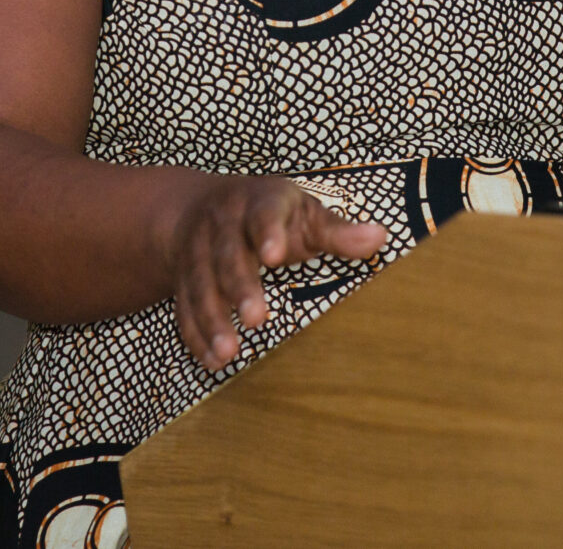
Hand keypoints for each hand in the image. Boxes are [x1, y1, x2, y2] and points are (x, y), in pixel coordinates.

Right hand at [164, 176, 385, 369]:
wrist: (199, 207)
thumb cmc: (269, 214)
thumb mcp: (303, 213)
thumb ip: (336, 230)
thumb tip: (379, 237)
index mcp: (257, 202)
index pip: (263, 214)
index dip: (268, 233)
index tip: (275, 256)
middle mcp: (221, 225)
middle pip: (227, 255)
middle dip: (239, 286)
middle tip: (257, 318)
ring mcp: (196, 252)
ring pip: (200, 285)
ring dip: (212, 319)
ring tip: (228, 352)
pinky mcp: (182, 279)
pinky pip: (184, 307)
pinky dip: (195, 335)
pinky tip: (211, 360)